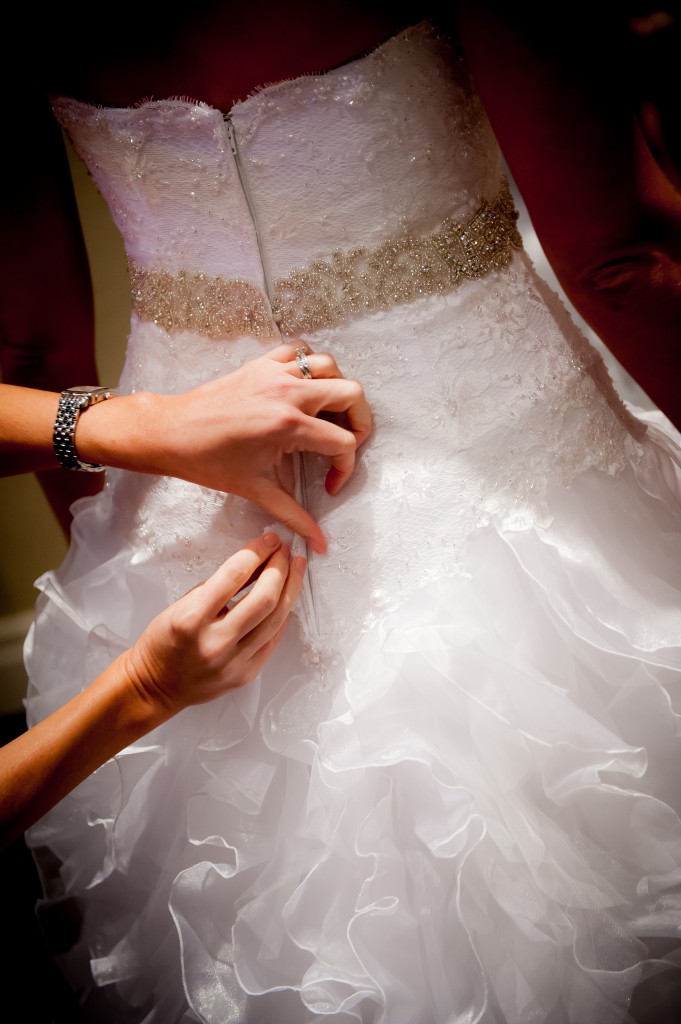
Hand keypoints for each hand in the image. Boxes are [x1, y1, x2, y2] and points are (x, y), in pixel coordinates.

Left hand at [80, 343, 372, 551]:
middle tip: (345, 445)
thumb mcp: (255, 489)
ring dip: (337, 390)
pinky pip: (299, 353)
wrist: (170, 432)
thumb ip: (294, 514)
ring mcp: (274, 373)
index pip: (343, 441)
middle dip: (358, 422)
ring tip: (328, 417)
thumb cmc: (207, 461)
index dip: (345, 468)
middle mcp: (287, 392)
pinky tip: (302, 392)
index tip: (329, 484)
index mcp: (288, 425)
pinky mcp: (260, 364)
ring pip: (329, 367)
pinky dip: (308, 368)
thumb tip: (319, 542)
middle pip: (351, 393)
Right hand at [123, 532, 305, 713]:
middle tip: (285, 551)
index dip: (258, 552)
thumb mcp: (182, 604)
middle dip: (280, 568)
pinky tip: (287, 598)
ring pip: (276, 619)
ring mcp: (233, 662)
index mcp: (192, 618)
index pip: (234, 575)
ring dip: (290, 588)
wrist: (156, 686)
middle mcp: (215, 641)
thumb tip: (254, 563)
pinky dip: (282, 615)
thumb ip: (218, 586)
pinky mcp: (246, 675)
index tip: (270, 540)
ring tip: (296, 568)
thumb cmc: (163, 642)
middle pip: (264, 598)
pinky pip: (273, 639)